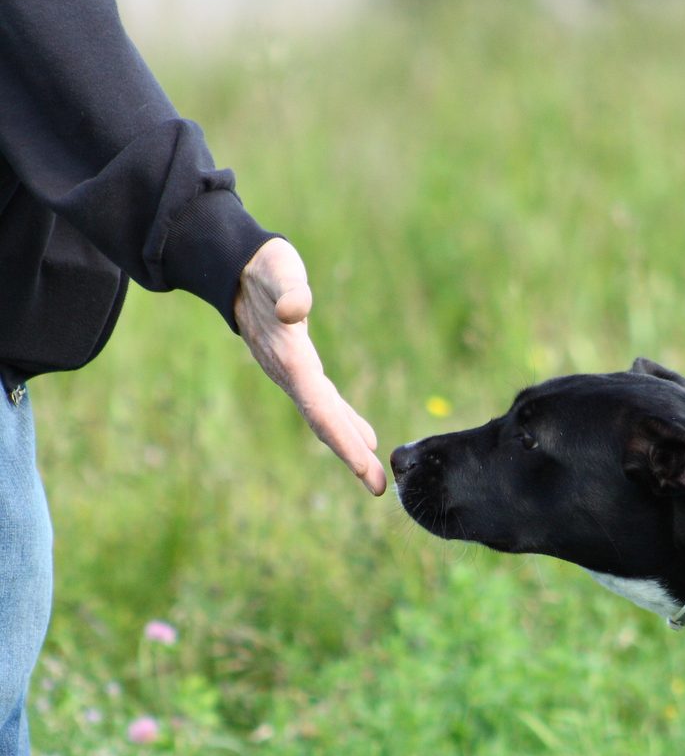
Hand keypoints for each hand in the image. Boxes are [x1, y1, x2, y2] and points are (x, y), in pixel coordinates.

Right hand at [234, 237, 386, 494]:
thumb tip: (294, 310)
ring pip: (325, 417)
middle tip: (378, 487)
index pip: (321, 408)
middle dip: (351, 456)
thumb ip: (289, 289)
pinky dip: (345, 423)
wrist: (236, 267)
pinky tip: (366, 438)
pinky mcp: (300, 367)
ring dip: (349, 446)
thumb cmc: (262, 267)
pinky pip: (326, 403)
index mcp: (291, 358)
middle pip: (325, 423)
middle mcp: (292, 374)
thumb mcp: (277, 269)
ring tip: (373, 476)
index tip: (366, 465)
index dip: (343, 437)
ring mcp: (294, 374)